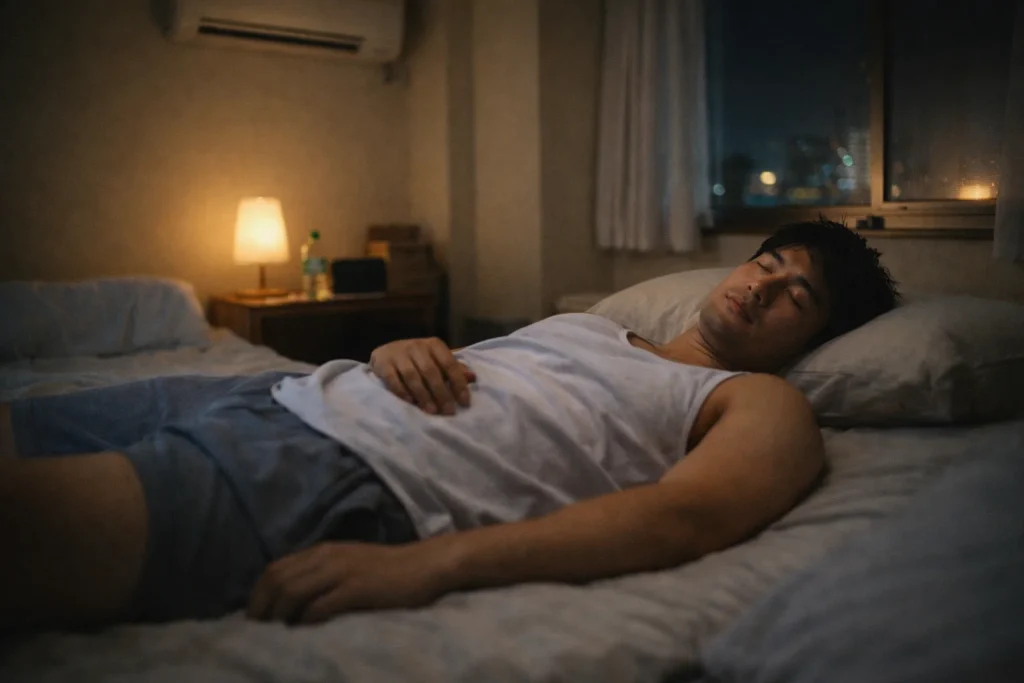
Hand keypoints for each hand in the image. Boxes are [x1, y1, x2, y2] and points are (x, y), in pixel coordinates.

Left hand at [247, 542, 449, 624]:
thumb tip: (291, 603)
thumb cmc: (386, 571)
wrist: (424, 566)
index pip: (275, 569)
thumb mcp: (347, 565)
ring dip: (281, 615)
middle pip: (278, 579)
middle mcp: (326, 556)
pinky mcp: (358, 588)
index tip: (255, 620)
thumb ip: (321, 576)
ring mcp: (342, 571)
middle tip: (259, 632)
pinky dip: (307, 620)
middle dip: (262, 608)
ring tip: (279, 635)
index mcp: (322, 551)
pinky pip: (321, 605)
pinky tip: (307, 632)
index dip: (258, 595)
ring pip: (293, 590)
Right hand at [368, 337, 475, 414]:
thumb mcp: (436, 360)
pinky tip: (410, 402)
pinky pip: (393, 379)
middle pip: (431, 372)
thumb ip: (453, 369)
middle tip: (449, 411)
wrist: (385, 352)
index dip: (458, 383)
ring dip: (423, 395)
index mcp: (434, 345)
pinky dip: (402, 391)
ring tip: (432, 411)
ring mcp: (398, 353)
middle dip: (442, 393)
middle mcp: (416, 346)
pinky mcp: (383, 362)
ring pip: (412, 376)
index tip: (464, 402)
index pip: (450, 364)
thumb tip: (472, 378)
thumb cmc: (417, 359)